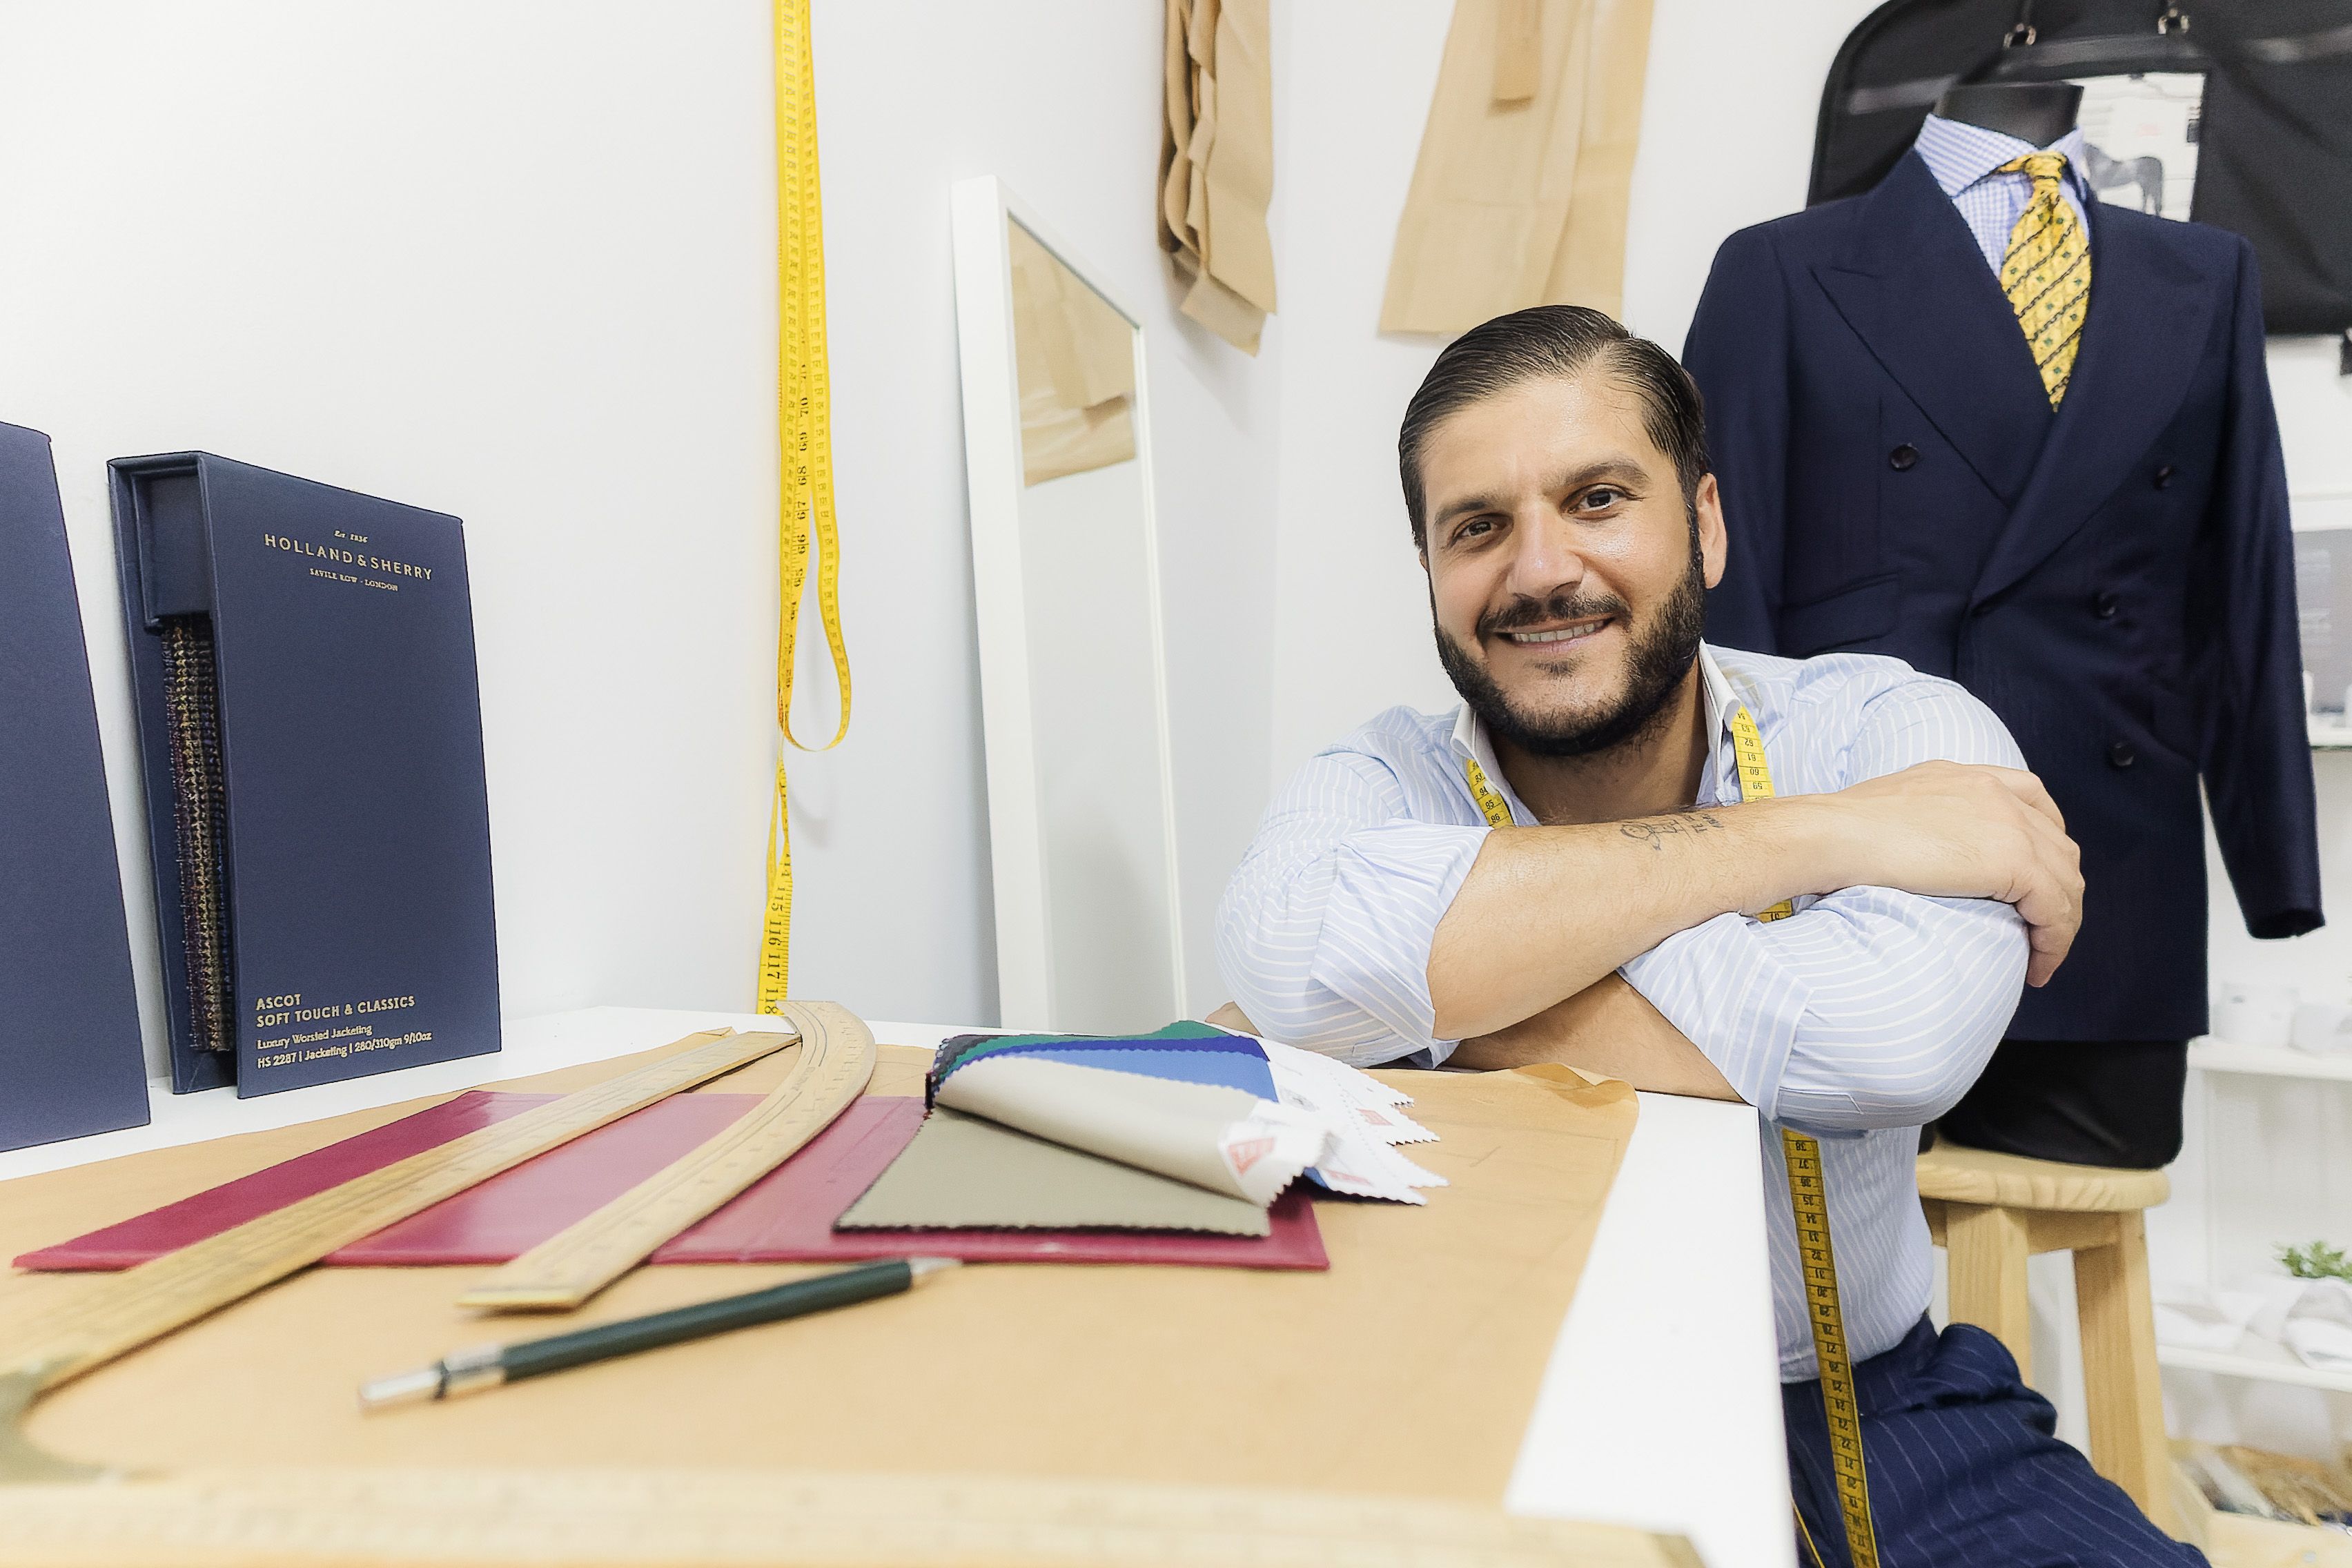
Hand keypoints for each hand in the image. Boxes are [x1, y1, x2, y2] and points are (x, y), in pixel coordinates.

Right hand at [1805, 761, 2082, 986]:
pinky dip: (2055, 941)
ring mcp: (2009, 823)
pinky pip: (2055, 909)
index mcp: (1966, 776)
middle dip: (2059, 890)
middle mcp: (1995, 792)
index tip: (2036, 874)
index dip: (2046, 838)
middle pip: (2058, 844)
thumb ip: (1921, 821)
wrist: (1833, 834)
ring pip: (2066, 879)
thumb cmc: (1838, 831)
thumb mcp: (1890, 809)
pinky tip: (2038, 966)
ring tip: (2042, 956)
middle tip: (2040, 929)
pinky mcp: (2013, 860)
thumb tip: (1917, 853)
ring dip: (2061, 922)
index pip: (2032, 795)